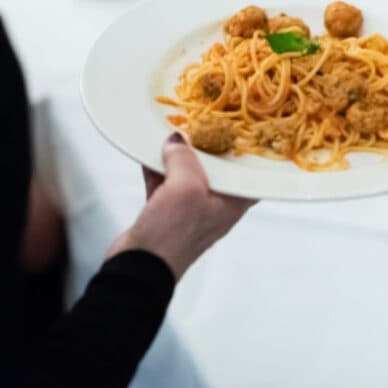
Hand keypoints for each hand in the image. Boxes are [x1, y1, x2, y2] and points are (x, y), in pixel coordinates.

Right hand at [107, 134, 256, 279]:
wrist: (138, 267)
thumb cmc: (172, 234)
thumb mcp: (186, 188)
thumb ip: (185, 159)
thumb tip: (177, 141)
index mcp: (231, 203)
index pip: (249, 176)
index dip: (248, 154)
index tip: (246, 130)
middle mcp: (214, 206)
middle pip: (216, 170)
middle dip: (210, 146)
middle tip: (205, 120)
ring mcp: (188, 209)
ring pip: (188, 173)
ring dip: (179, 155)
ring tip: (173, 130)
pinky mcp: (164, 212)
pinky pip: (164, 182)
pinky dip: (157, 168)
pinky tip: (148, 151)